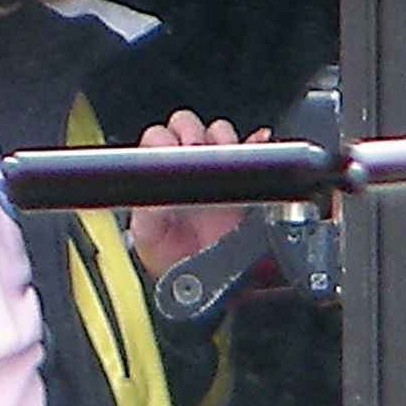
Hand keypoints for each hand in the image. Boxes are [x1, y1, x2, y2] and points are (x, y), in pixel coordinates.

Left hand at [127, 110, 271, 280]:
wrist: (200, 281)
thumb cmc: (169, 255)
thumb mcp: (148, 233)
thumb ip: (148, 210)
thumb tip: (155, 195)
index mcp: (157, 172)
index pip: (158, 136)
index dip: (165, 138)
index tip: (173, 151)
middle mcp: (186, 166)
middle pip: (188, 125)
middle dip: (192, 132)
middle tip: (196, 150)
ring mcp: (216, 171)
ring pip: (220, 132)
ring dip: (222, 138)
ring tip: (222, 153)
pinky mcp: (244, 180)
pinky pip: (255, 150)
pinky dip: (257, 143)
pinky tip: (255, 143)